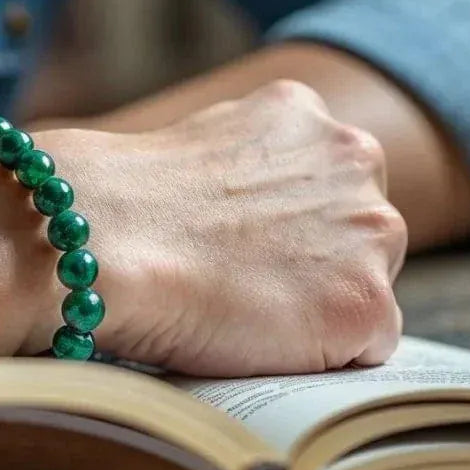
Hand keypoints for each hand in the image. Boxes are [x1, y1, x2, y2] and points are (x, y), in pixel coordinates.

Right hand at [32, 80, 405, 374]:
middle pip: (357, 231)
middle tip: (241, 283)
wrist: (101, 240)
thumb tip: (241, 212)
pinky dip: (314, 356)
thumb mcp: (189, 150)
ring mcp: (367, 231)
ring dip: (315, 306)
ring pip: (363, 286)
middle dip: (312, 262)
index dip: (279, 230)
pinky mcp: (364, 303)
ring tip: (240, 310)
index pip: (320, 186)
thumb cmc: (115, 205)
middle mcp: (353, 158)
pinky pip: (361, 348)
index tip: (239, 251)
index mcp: (302, 113)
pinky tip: (254, 340)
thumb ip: (239, 171)